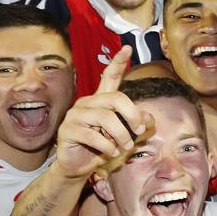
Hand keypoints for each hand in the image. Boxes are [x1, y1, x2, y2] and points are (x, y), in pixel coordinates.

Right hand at [53, 48, 149, 179]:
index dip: (118, 62)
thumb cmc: (104, 149)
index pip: (109, 77)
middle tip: (139, 131)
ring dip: (121, 135)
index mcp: (101, 101)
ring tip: (125, 147)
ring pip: (106, 118)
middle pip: (116, 99)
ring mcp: (75, 115)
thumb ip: (138, 126)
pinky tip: (111, 152)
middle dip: (133, 116)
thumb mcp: (127, 137)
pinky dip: (108, 146)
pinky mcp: (67, 130)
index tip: (127, 48)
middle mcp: (87, 103)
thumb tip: (149, 117)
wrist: (79, 167)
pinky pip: (93, 135)